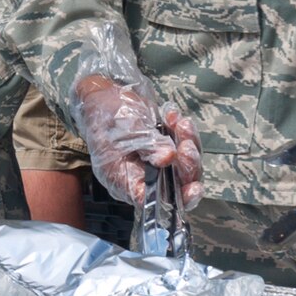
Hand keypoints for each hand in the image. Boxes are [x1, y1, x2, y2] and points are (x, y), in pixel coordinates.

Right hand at [72, 74, 202, 207]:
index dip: (179, 198)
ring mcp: (154, 162)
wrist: (102, 95)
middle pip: (176, 184)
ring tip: (181, 123)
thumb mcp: (126, 130)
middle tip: (186, 146)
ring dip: (188, 144)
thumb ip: (148, 145)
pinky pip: (181, 146)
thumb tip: (169, 157)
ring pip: (183, 164)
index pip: (156, 200)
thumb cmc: (106, 115)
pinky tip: (172, 115)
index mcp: (126, 181)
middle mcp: (142, 177)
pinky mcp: (162, 147)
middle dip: (188, 166)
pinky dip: (182, 132)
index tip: (193, 187)